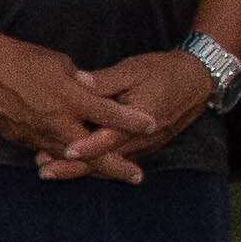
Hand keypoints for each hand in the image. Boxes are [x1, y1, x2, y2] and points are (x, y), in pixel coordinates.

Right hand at [0, 27, 143, 178]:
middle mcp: (56, 121)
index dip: (132, 120)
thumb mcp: (58, 63)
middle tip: (137, 176)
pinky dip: (63, 161)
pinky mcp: (19, 139)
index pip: (109, 114)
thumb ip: (80, 82)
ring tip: (112, 174)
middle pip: (93, 152)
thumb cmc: (20, 58)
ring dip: (92, 169)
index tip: (151, 124)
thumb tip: (92, 91)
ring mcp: (36, 134)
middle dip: (117, 166)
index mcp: (69, 98)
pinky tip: (73, 165)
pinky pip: (46, 152)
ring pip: (70, 159)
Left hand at [63, 49, 218, 173]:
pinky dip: (95, 166)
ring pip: (109, 164)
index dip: (87, 146)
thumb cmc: (162, 71)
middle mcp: (141, 139)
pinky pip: (116, 161)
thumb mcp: (133, 70)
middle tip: (44, 170)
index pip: (110, 138)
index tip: (64, 151)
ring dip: (81, 170)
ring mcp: (143, 146)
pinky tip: (72, 167)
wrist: (196, 81)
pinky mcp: (142, 147)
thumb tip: (77, 81)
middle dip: (74, 167)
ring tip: (50, 171)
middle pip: (105, 159)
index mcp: (139, 120)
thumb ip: (105, 80)